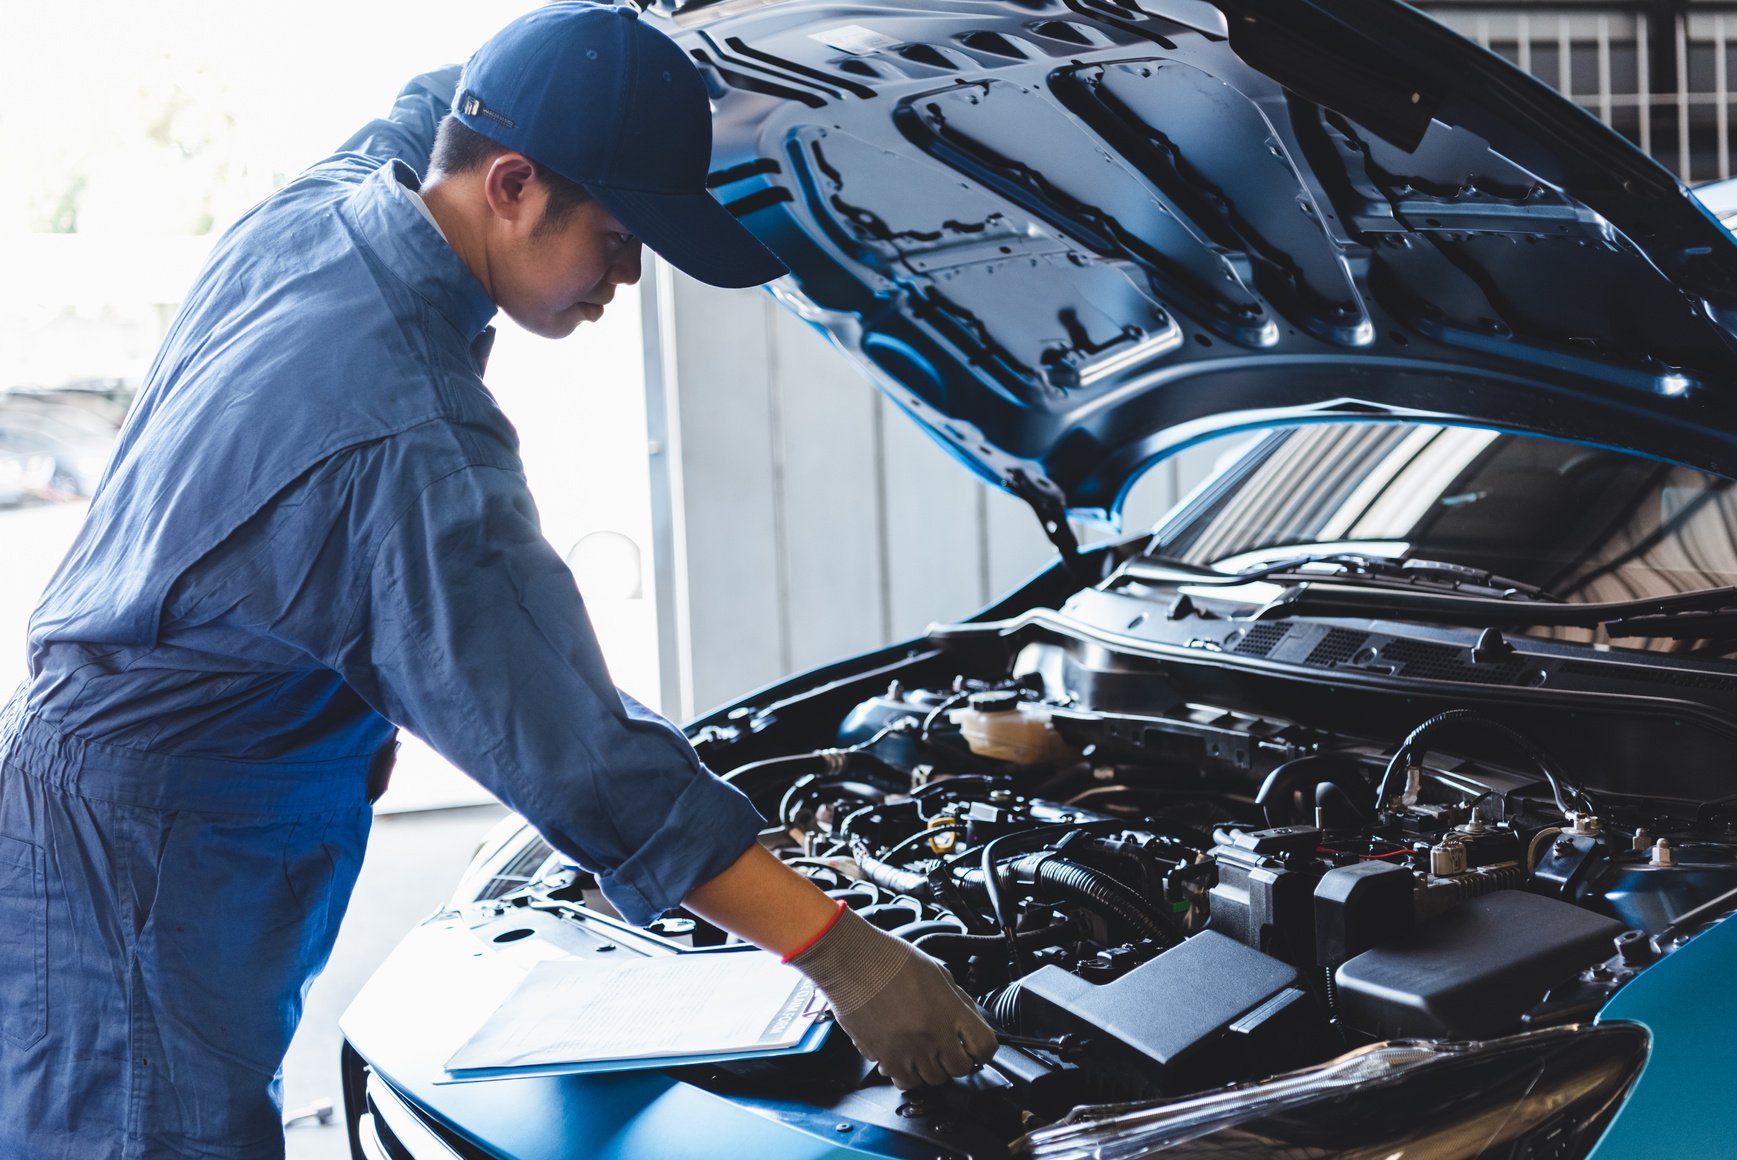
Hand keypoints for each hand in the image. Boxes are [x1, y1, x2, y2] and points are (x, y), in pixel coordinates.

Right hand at [789, 907, 998, 1088]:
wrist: (850, 961)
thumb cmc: (888, 959)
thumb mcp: (937, 971)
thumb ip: (957, 1000)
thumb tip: (969, 1019)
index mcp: (949, 1010)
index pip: (984, 1047)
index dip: (982, 1049)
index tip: (974, 1046)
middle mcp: (931, 1034)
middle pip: (959, 1069)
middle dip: (957, 1059)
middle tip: (947, 1046)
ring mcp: (907, 1049)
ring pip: (932, 1079)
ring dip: (931, 1067)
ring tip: (922, 1048)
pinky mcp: (883, 1057)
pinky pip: (904, 1081)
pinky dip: (908, 1074)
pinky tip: (904, 1055)